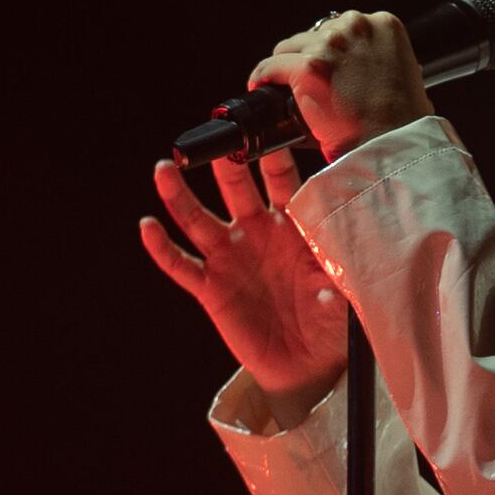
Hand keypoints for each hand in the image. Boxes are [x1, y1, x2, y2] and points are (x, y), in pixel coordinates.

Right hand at [137, 139, 350, 406]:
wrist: (307, 365)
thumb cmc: (331, 322)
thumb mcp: (346, 292)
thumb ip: (342, 270)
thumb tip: (343, 261)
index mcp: (291, 224)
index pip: (280, 180)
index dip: (271, 155)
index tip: (266, 129)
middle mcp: (255, 232)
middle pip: (236, 187)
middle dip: (226, 162)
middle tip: (218, 136)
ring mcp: (229, 258)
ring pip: (198, 219)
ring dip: (178, 195)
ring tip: (163, 170)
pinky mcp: (209, 288)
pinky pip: (181, 265)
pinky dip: (162, 248)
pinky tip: (148, 226)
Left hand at [253, 8, 430, 157]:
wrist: (392, 146)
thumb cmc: (402, 121)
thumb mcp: (404, 74)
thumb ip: (382, 60)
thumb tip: (365, 67)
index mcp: (384, 24)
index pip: (343, 26)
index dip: (330, 48)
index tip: (325, 64)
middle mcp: (356, 27)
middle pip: (315, 33)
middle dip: (310, 55)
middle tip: (309, 82)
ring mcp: (329, 46)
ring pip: (290, 48)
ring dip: (287, 66)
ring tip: (285, 86)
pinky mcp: (307, 68)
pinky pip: (270, 67)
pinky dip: (263, 76)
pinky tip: (260, 86)